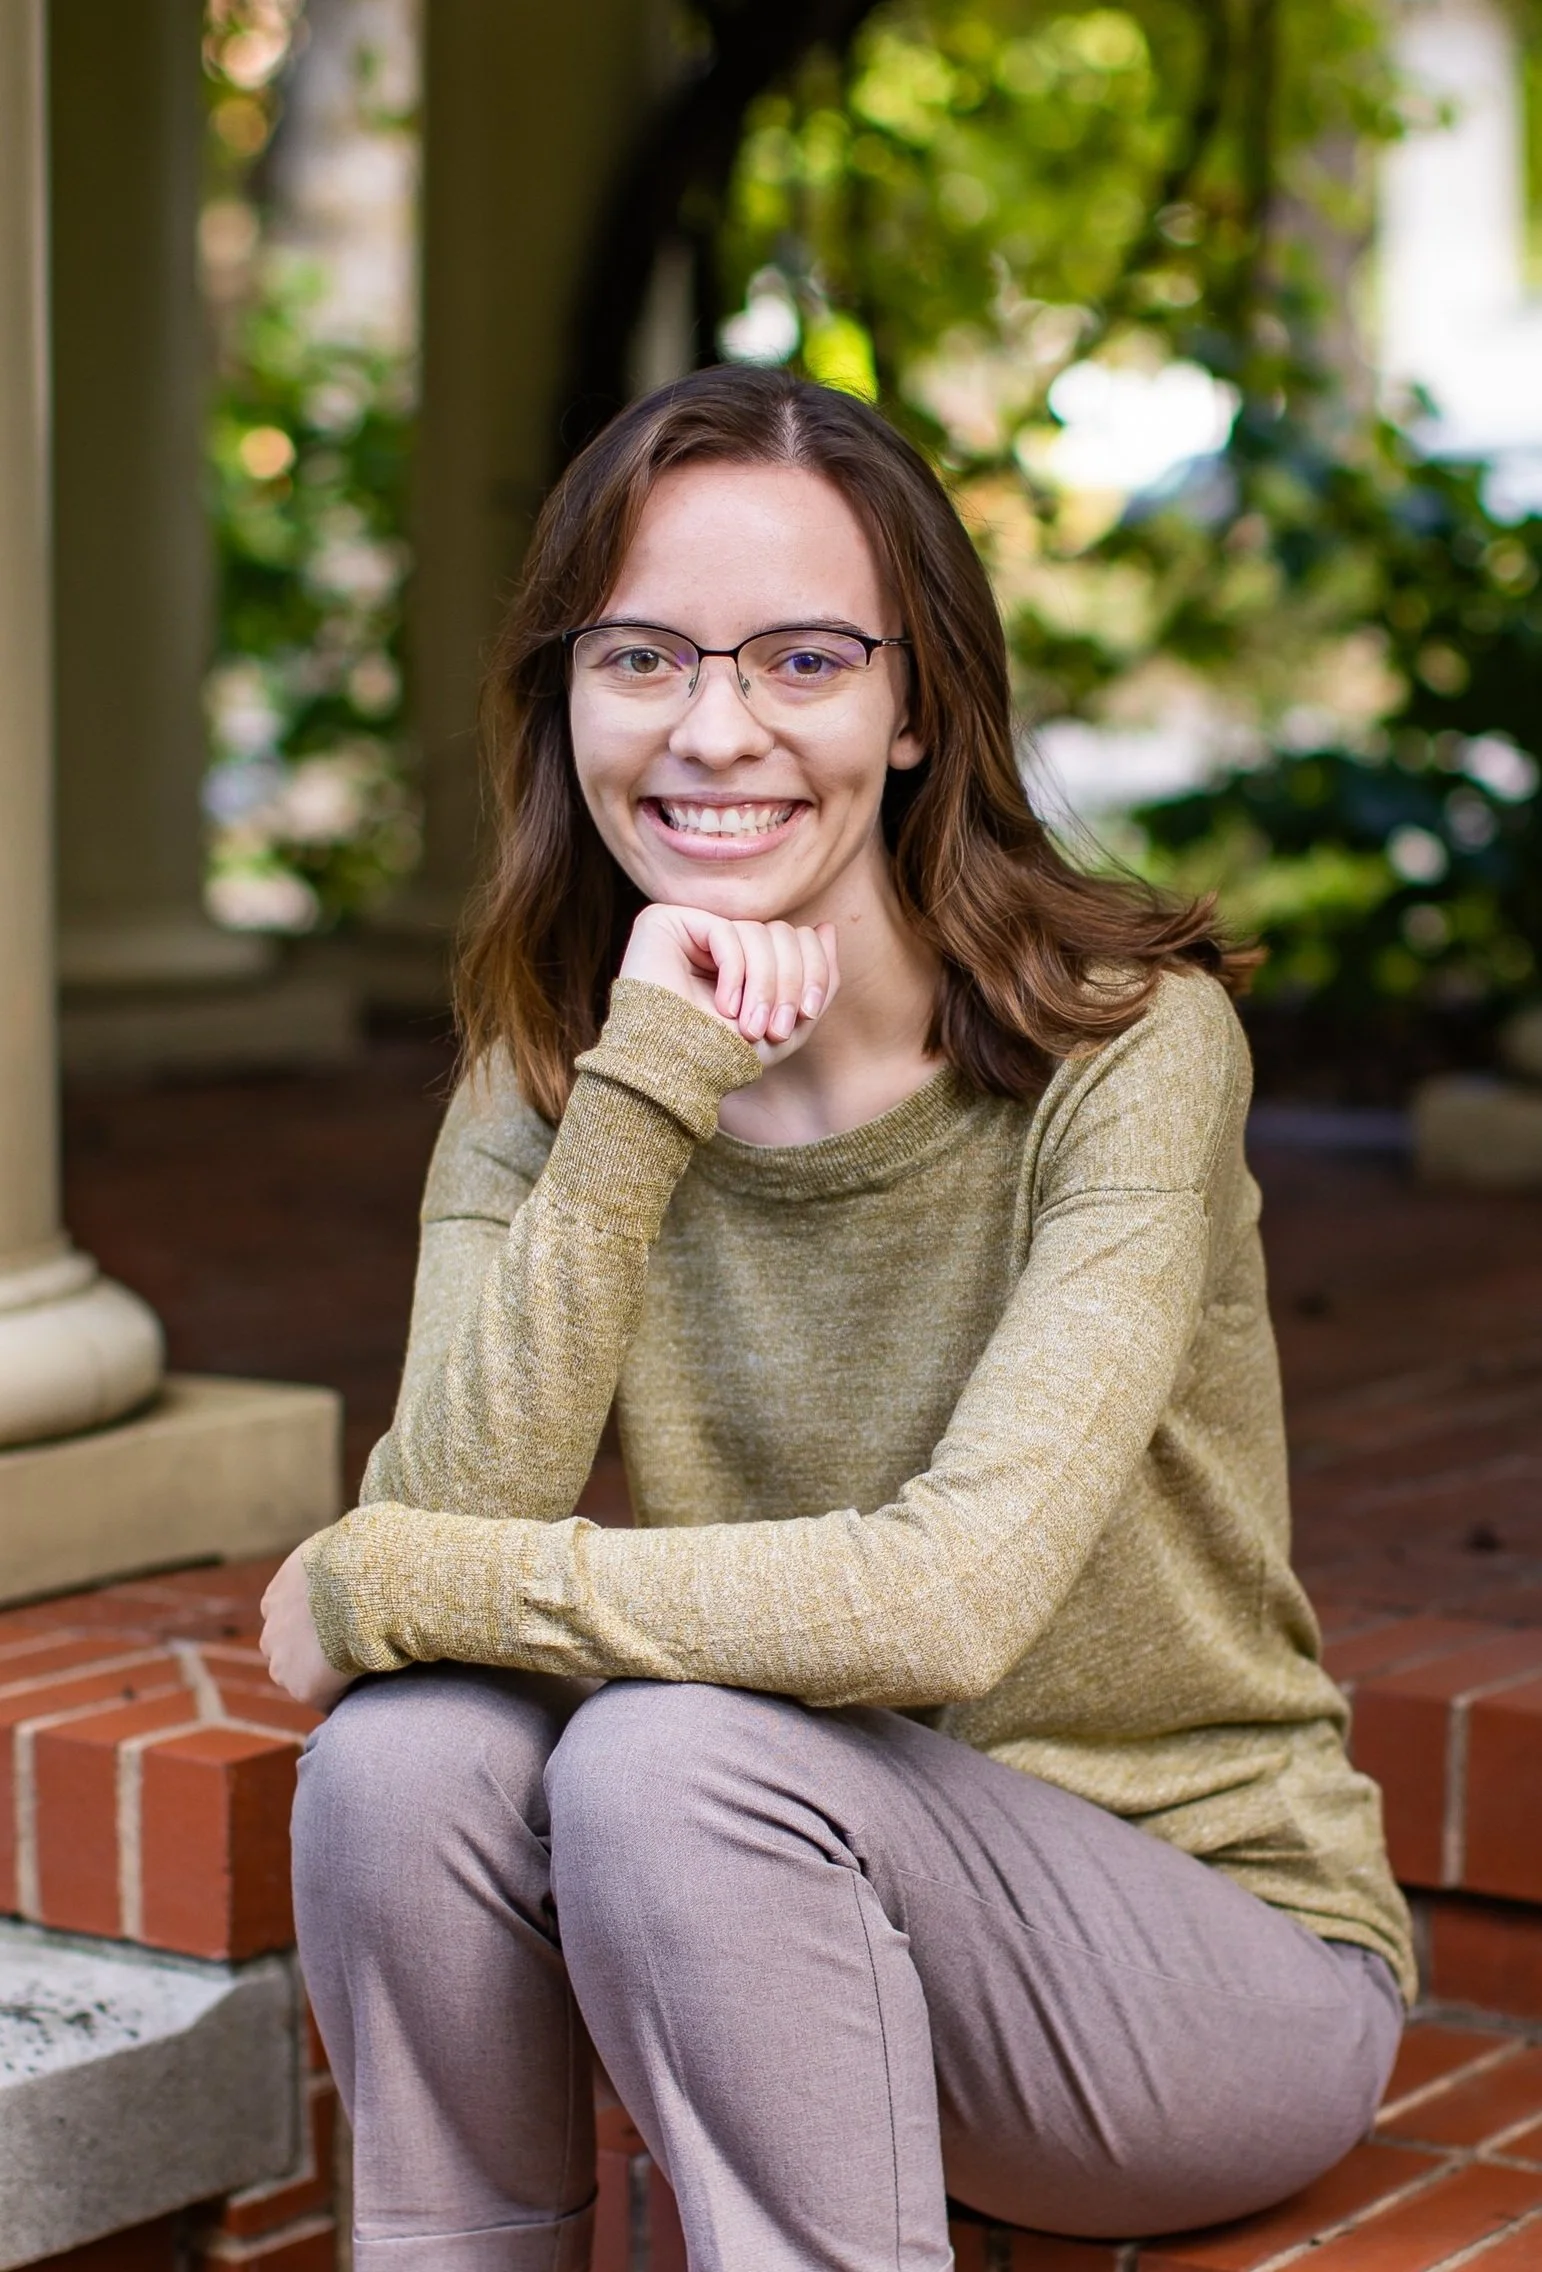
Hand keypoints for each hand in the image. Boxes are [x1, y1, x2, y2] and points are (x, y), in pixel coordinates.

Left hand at [260, 1543, 353, 1711]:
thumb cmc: (363, 1555)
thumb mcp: (345, 1537)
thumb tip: (368, 1526)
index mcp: (278, 1593)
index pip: (284, 1614)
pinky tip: (365, 1686)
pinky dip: (340, 1695)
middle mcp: (272, 1628)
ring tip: (358, 1672)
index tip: (337, 1621)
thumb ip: (343, 1544)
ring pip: (299, 1676)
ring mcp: (283, 1662)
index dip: (311, 1619)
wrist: (362, 1585)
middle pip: (284, 1648)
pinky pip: (325, 1699)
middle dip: (308, 1650)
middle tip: (347, 1649)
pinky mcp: (304, 1687)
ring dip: (322, 1676)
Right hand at [619, 905, 839, 1064]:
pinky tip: (723, 1005)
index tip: (808, 1014)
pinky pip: (726, 931)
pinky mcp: (666, 921)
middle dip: (789, 982)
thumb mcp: (790, 1024)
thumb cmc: (726, 1056)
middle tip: (776, 1028)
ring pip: (757, 931)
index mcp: (745, 958)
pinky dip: (734, 973)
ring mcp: (692, 928)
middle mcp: (718, 939)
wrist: (674, 1073)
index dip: (813, 972)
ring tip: (747, 1025)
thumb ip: (818, 977)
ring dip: (762, 985)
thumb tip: (828, 928)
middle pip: (781, 932)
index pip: (796, 938)